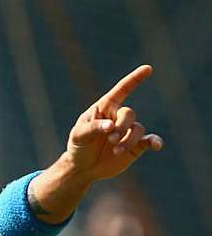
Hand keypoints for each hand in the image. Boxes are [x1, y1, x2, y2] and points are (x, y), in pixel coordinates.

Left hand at [64, 65, 163, 181]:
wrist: (82, 167)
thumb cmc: (78, 146)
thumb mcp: (79, 135)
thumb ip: (93, 128)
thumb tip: (111, 126)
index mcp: (105, 108)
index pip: (121, 90)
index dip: (134, 79)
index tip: (147, 69)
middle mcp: (118, 117)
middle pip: (128, 114)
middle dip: (121, 126)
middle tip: (110, 139)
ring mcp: (128, 131)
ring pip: (138, 129)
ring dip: (129, 140)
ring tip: (116, 151)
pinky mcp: (135, 146)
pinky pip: (149, 140)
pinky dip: (155, 142)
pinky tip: (156, 146)